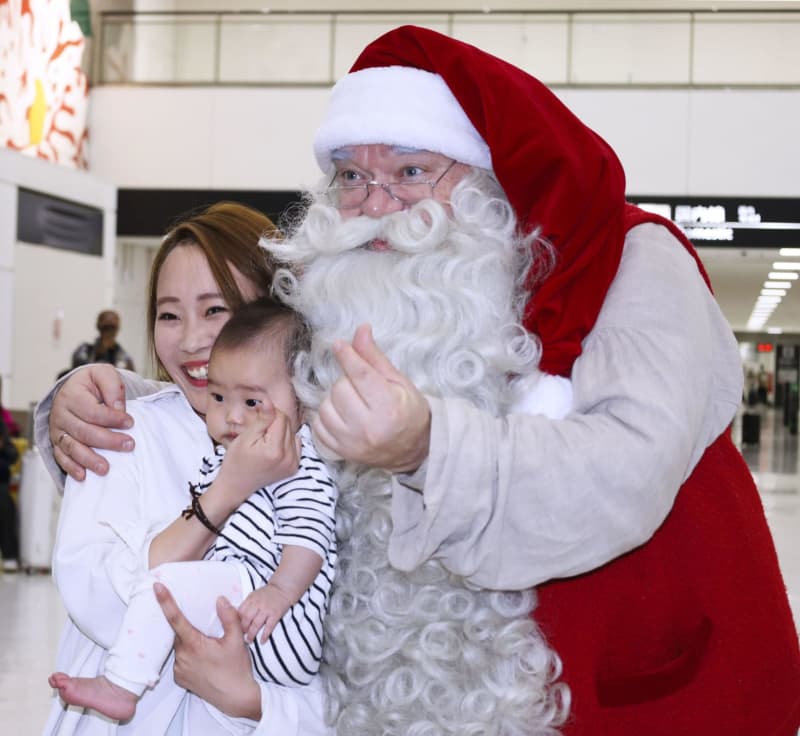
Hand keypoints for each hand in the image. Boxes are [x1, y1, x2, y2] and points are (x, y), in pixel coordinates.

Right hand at [50, 365, 134, 480]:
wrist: (74, 389)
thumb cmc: (92, 383)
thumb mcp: (103, 374)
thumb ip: (112, 387)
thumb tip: (119, 408)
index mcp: (71, 395)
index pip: (92, 411)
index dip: (112, 418)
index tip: (131, 422)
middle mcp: (61, 414)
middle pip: (84, 431)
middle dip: (108, 441)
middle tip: (129, 445)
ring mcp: (58, 430)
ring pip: (72, 447)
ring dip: (89, 460)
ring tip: (106, 468)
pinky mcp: (57, 442)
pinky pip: (61, 457)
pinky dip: (71, 468)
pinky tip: (83, 476)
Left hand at [154, 582, 261, 719]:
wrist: (235, 697)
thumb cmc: (237, 668)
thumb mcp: (237, 640)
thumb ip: (229, 617)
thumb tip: (220, 599)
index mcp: (194, 644)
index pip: (176, 618)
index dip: (165, 601)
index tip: (156, 587)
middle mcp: (182, 657)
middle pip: (178, 632)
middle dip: (187, 625)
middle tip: (203, 628)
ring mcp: (179, 669)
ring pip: (179, 646)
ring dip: (189, 641)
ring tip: (207, 645)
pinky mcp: (180, 678)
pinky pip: (180, 659)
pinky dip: (188, 654)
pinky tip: (203, 658)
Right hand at [215, 408, 300, 506]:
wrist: (236, 486)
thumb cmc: (236, 461)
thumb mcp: (245, 436)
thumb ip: (262, 419)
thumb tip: (270, 401)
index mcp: (275, 450)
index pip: (281, 418)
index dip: (269, 413)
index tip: (257, 416)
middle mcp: (289, 458)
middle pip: (288, 425)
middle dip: (274, 422)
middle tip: (258, 429)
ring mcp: (293, 464)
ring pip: (292, 433)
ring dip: (280, 431)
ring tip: (265, 440)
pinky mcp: (294, 467)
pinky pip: (295, 444)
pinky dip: (286, 441)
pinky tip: (273, 447)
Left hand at [238, 585, 293, 643]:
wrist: (282, 589)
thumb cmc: (267, 593)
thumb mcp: (254, 595)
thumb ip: (247, 605)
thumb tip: (237, 618)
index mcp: (251, 599)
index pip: (240, 612)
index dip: (237, 621)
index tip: (235, 628)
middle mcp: (258, 604)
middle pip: (247, 619)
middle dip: (243, 629)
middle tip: (241, 636)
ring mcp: (267, 609)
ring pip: (256, 624)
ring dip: (252, 634)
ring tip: (249, 640)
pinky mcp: (276, 614)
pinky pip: (269, 627)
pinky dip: (265, 635)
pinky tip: (262, 641)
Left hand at [313, 324, 430, 472]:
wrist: (413, 450)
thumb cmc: (408, 411)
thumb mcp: (399, 381)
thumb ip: (375, 357)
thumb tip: (361, 330)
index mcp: (388, 406)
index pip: (360, 375)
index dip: (347, 356)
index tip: (339, 344)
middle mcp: (369, 427)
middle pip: (340, 389)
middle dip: (347, 382)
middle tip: (360, 387)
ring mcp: (352, 442)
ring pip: (326, 407)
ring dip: (334, 399)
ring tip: (351, 402)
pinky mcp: (341, 452)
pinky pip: (318, 426)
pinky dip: (325, 416)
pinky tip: (340, 415)